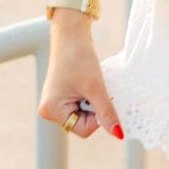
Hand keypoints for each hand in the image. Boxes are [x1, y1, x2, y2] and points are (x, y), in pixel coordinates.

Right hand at [38, 20, 123, 140]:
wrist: (71, 34)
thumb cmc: (79, 58)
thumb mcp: (96, 87)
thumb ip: (106, 113)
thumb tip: (119, 135)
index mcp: (51, 111)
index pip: (83, 130)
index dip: (98, 117)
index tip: (100, 95)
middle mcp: (49, 111)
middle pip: (82, 124)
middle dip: (94, 108)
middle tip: (95, 87)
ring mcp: (54, 104)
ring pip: (83, 115)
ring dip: (93, 102)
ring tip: (90, 83)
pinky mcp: (61, 96)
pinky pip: (80, 105)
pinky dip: (89, 97)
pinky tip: (88, 83)